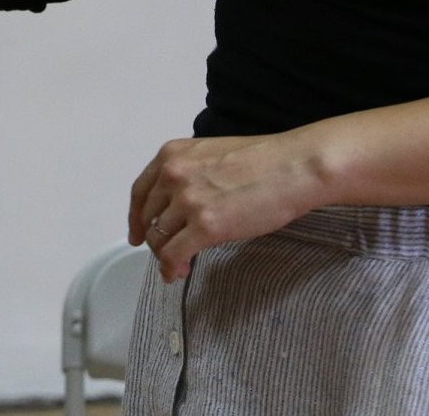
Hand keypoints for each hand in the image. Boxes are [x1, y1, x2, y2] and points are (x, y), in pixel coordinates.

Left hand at [127, 132, 326, 282]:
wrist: (292, 167)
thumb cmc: (264, 160)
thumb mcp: (211, 154)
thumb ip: (190, 173)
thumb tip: (182, 201)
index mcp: (172, 155)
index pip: (140, 191)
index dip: (136, 216)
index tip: (137, 233)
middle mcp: (173, 175)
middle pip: (148, 217)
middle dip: (154, 239)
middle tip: (163, 254)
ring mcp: (187, 201)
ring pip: (159, 237)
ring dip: (165, 256)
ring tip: (177, 266)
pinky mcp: (205, 226)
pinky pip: (174, 254)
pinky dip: (171, 268)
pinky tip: (178, 274)